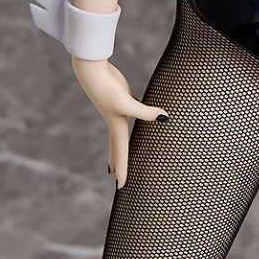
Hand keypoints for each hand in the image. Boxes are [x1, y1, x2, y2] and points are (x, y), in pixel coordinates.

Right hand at [71, 56, 168, 188]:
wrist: (92, 71)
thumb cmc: (107, 87)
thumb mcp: (127, 102)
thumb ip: (146, 112)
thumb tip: (166, 118)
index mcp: (117, 126)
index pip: (121, 153)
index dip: (122, 170)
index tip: (120, 187)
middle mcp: (116, 121)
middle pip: (117, 147)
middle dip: (117, 163)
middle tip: (116, 178)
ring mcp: (117, 110)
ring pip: (119, 134)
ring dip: (118, 147)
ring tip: (117, 157)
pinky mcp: (121, 98)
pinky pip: (127, 116)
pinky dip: (128, 123)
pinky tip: (129, 119)